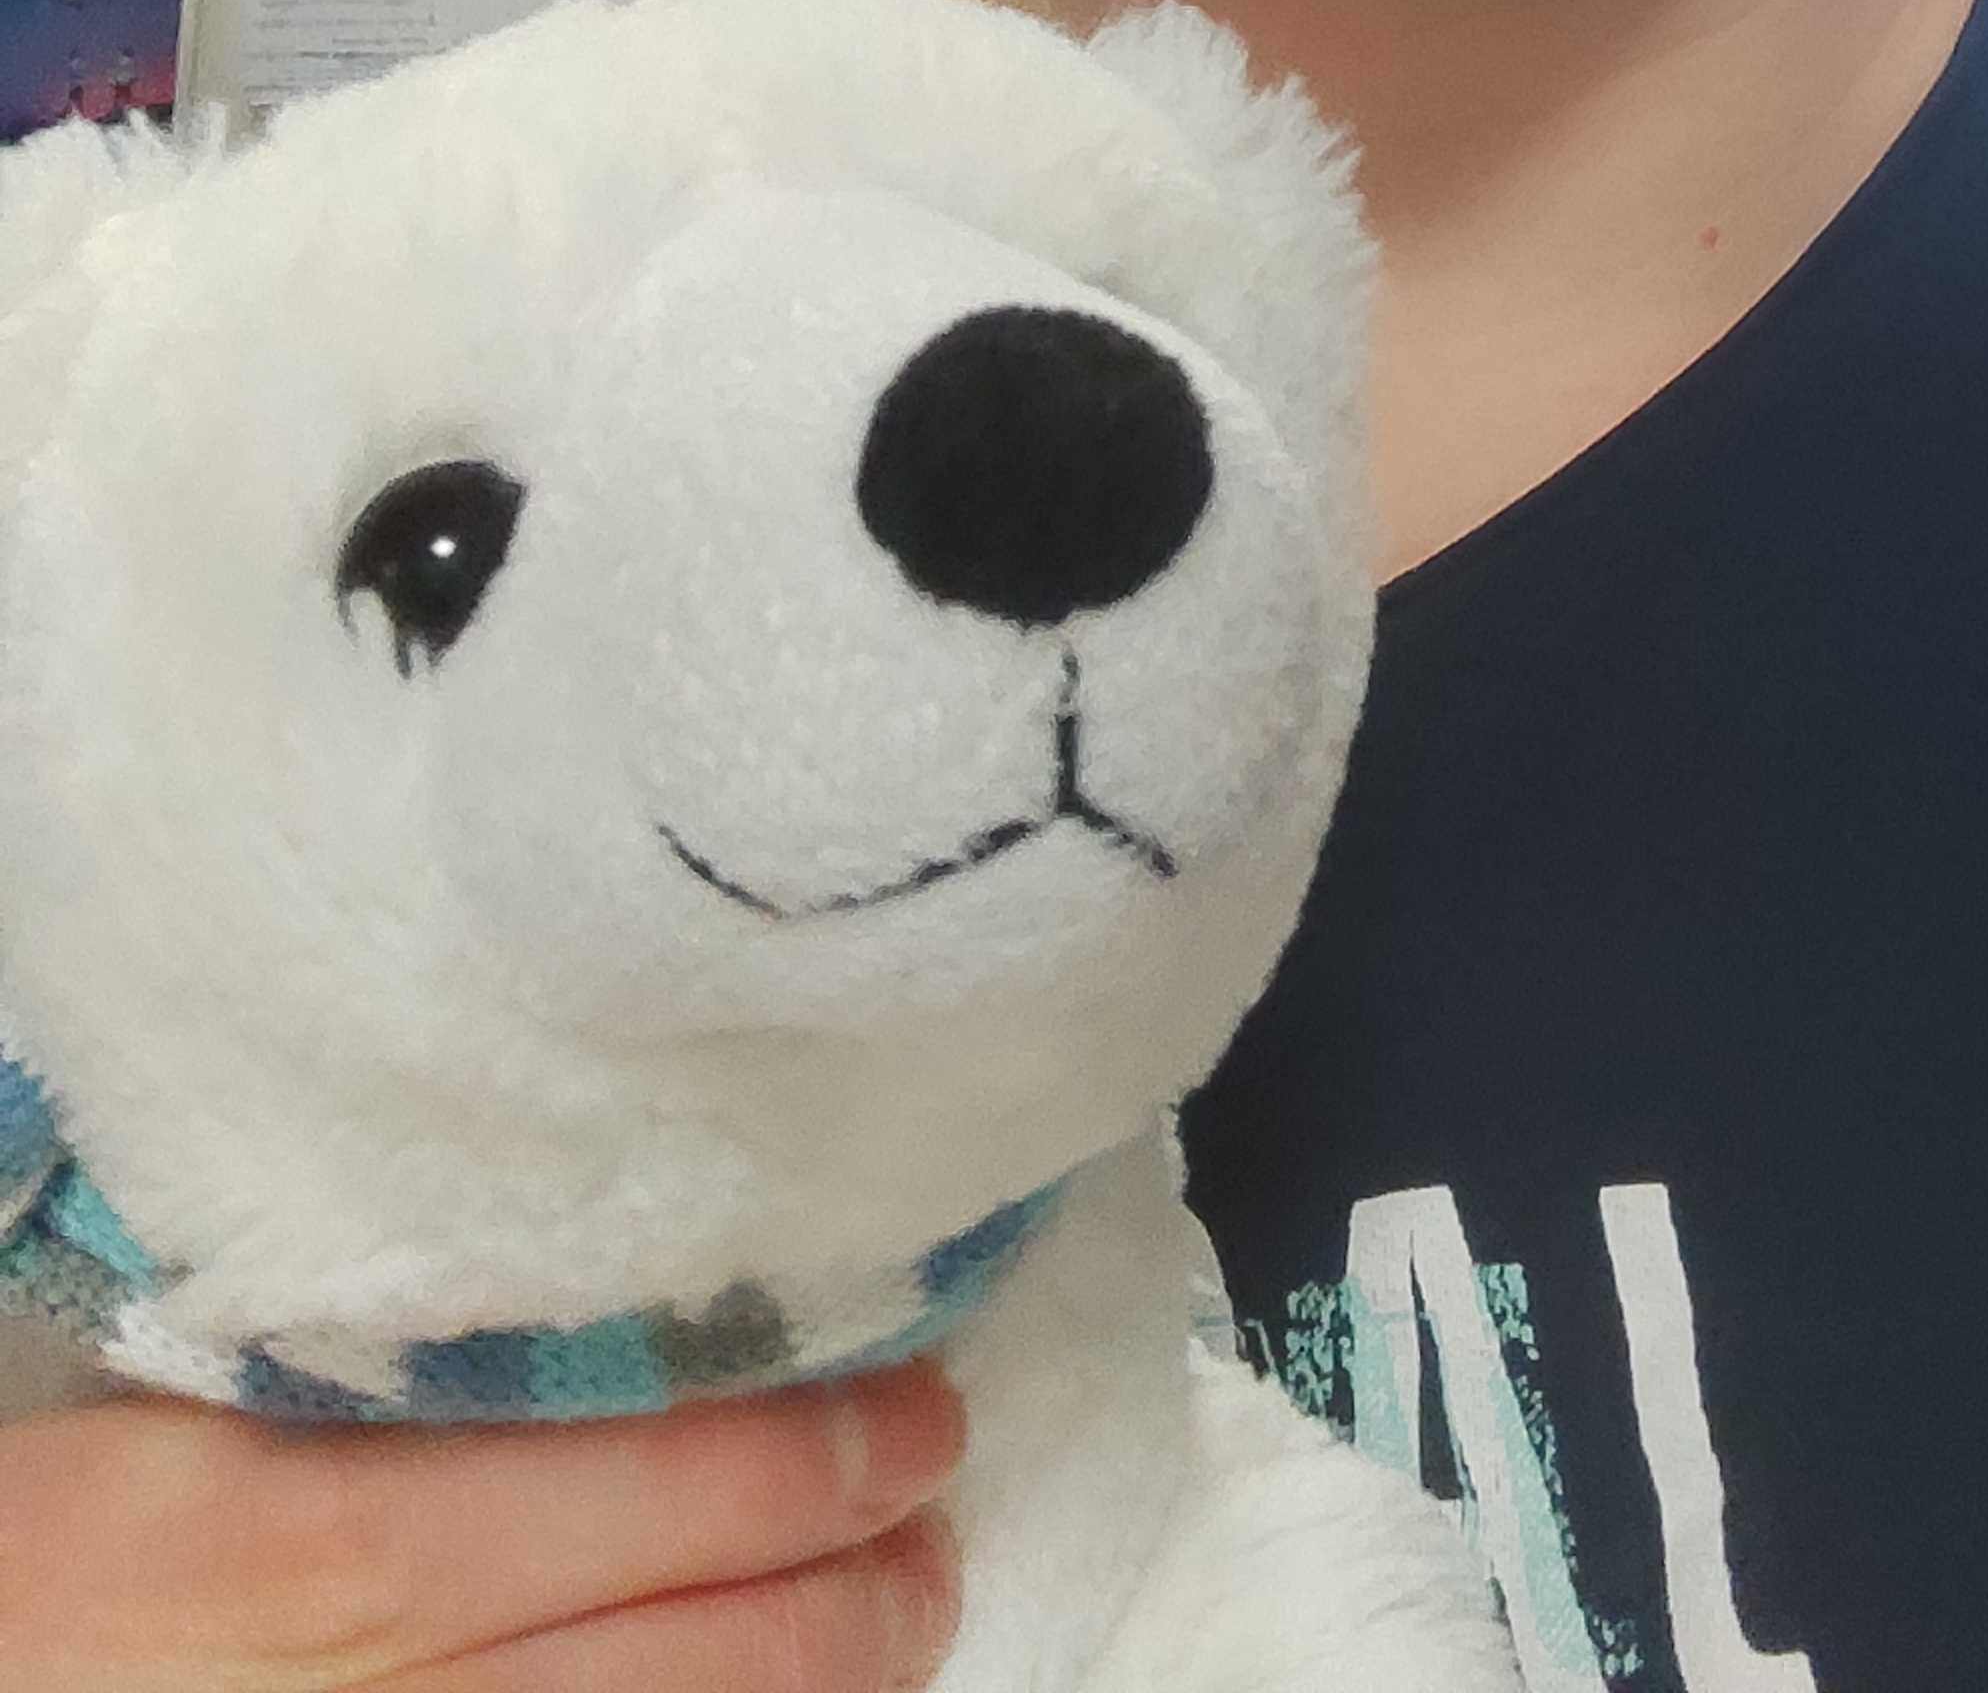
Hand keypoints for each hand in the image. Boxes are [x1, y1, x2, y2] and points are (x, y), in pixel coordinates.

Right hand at [0, 1354, 963, 1692]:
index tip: (914, 1404)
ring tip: (906, 1616)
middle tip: (939, 1509)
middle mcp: (376, 1690)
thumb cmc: (59, 1547)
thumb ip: (383, 1373)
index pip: (642, 1486)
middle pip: (688, 1649)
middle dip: (850, 1585)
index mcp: (331, 1537)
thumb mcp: (199, 1422)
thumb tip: (577, 1294)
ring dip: (809, 1691)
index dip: (807, 1456)